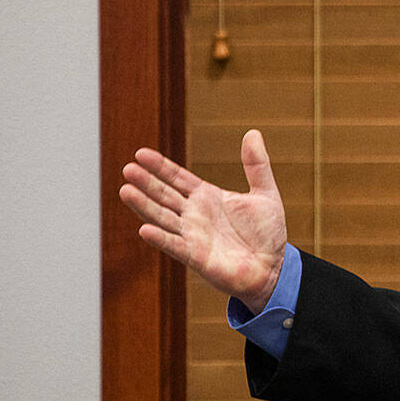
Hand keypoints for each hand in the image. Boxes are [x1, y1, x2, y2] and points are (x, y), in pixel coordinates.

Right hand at [119, 129, 286, 312]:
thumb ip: (256, 165)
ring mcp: (192, 235)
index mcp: (207, 197)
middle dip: (146, 182)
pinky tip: (145, 229)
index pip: (177, 178)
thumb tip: (253, 133)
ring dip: (144, 206)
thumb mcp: (265, 194)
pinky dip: (161, 238)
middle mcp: (194, 215)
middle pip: (164, 195)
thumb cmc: (267, 234)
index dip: (160, 166)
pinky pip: (175, 246)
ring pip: (163, 217)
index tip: (141, 153)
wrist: (274, 267)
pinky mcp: (196, 257)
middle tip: (128, 169)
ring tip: (125, 190)